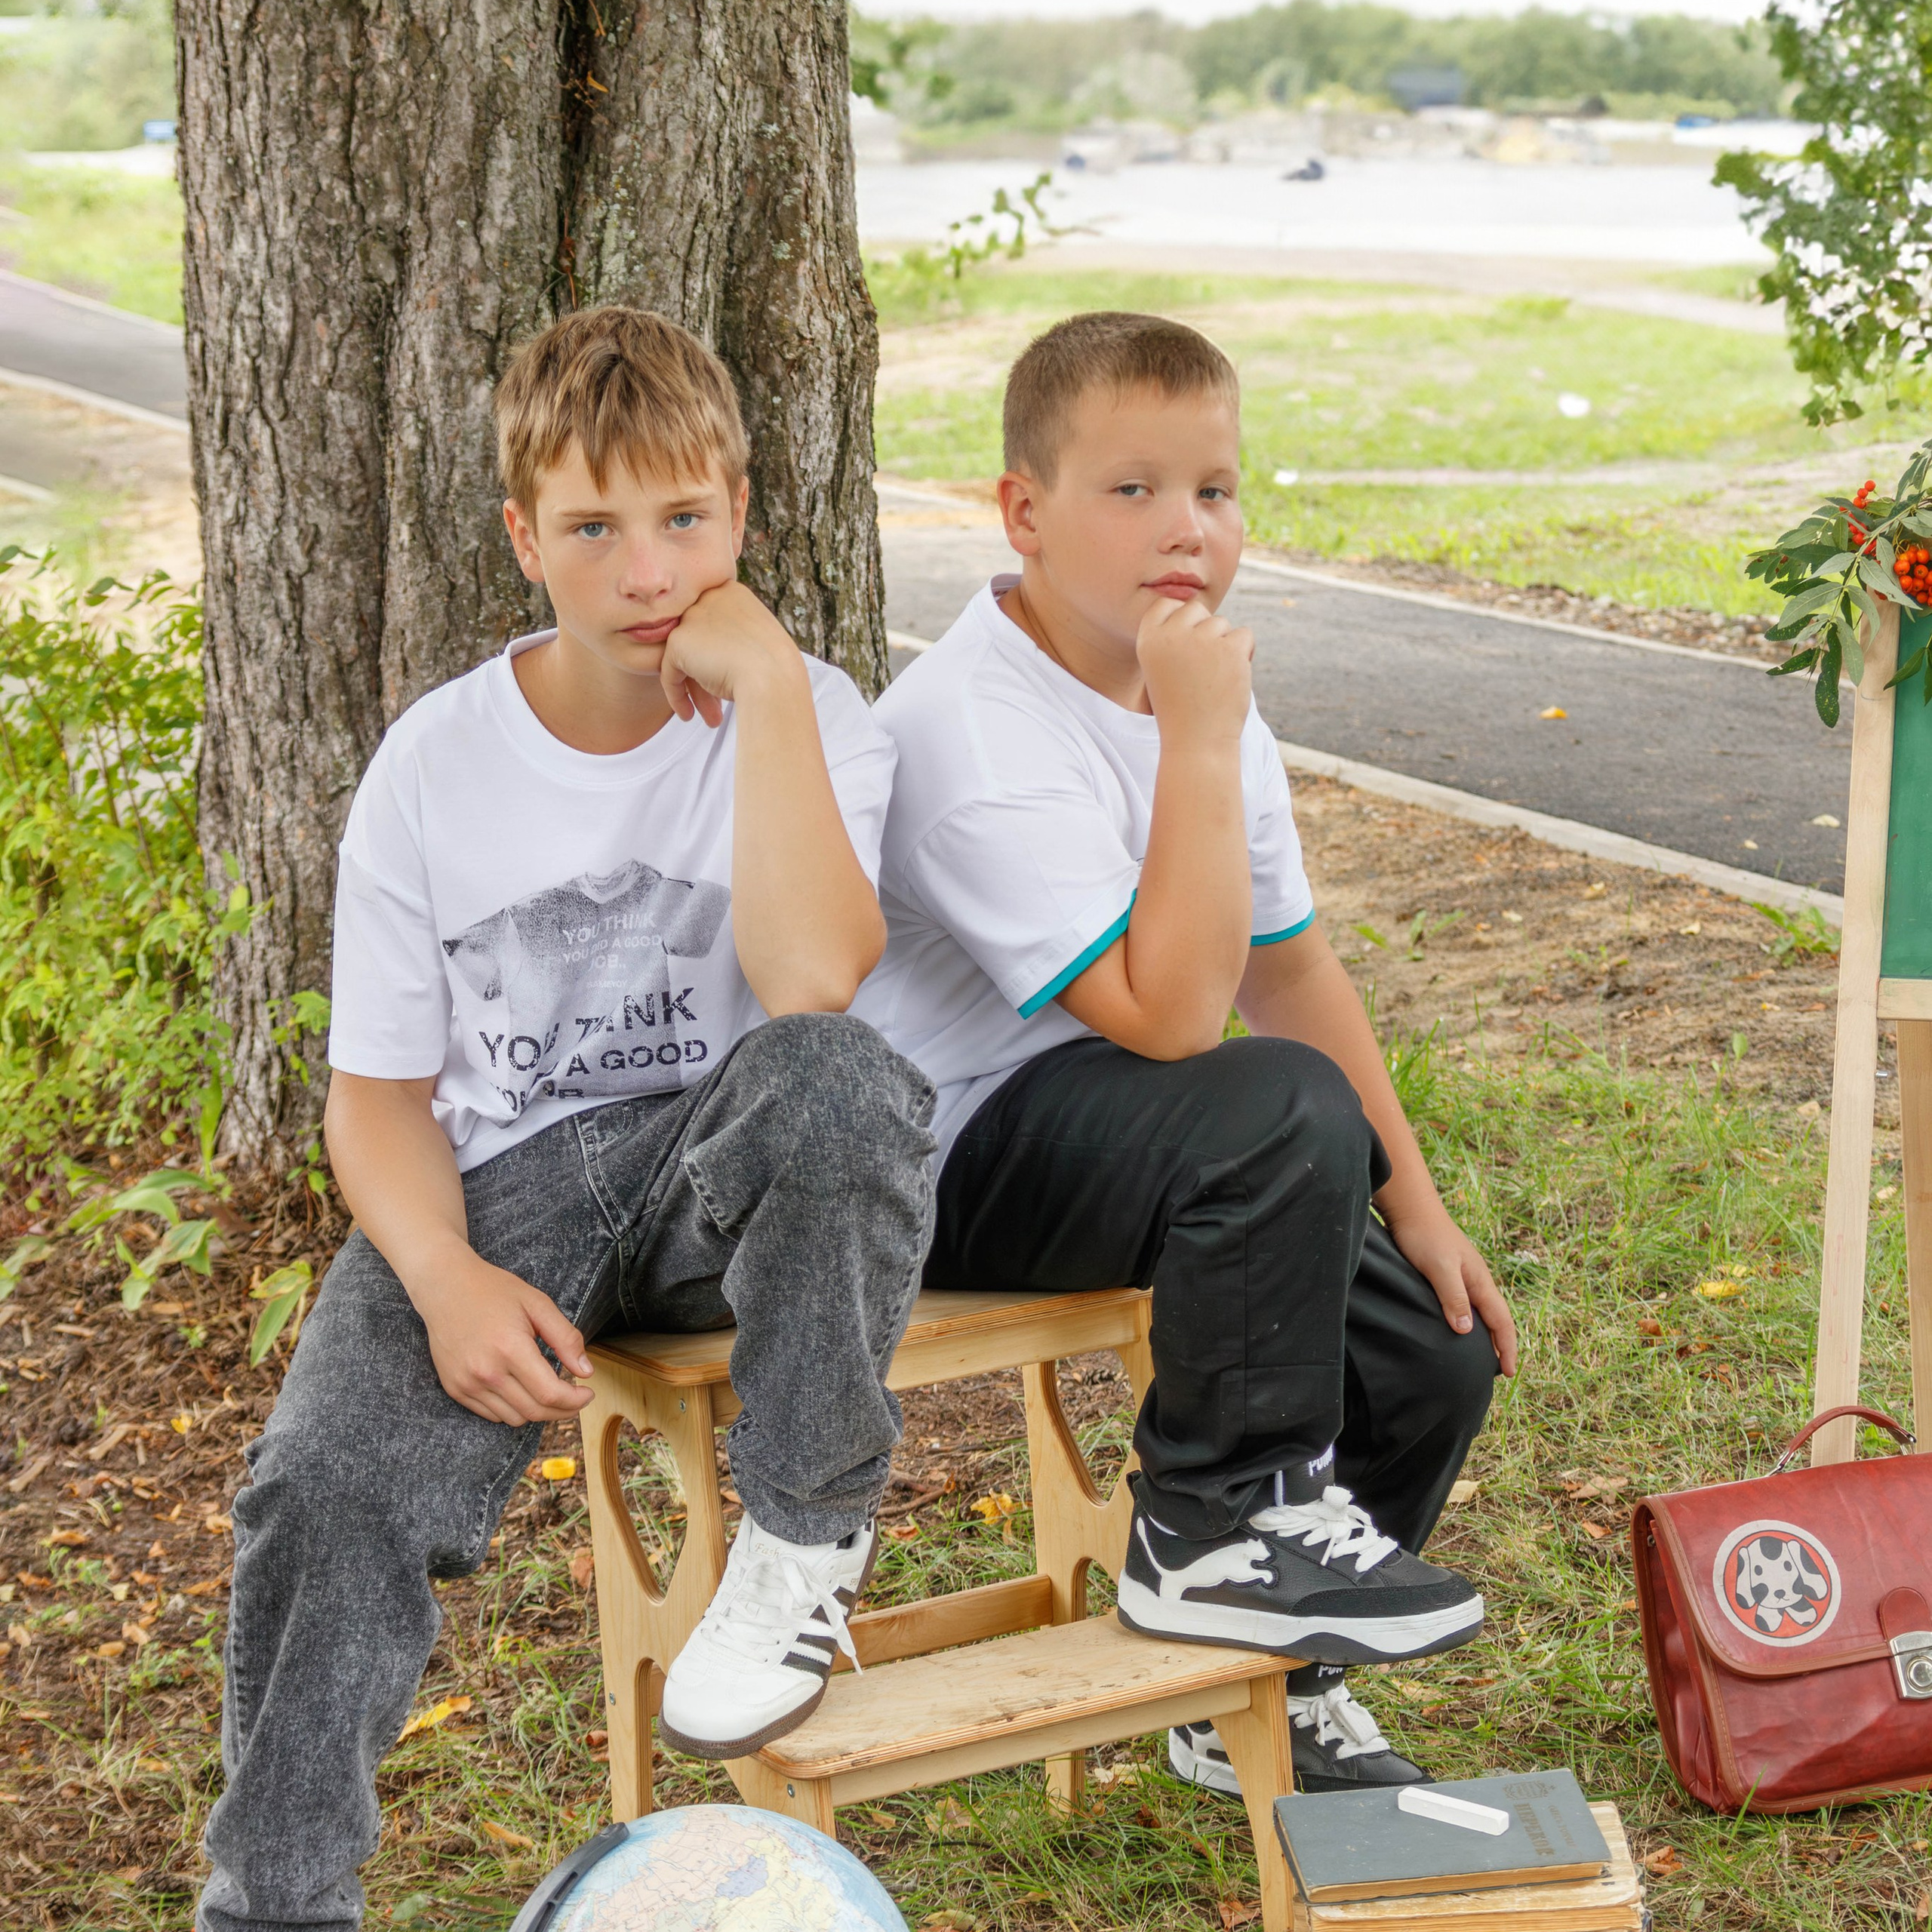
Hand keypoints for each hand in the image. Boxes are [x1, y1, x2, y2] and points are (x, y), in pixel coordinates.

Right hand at [412, 1250, 595, 1424]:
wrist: (445, 1287)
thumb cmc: (494, 1291)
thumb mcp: (538, 1304)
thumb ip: (565, 1338)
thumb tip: (586, 1371)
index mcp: (510, 1348)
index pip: (550, 1394)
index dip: (575, 1400)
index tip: (588, 1393)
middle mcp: (486, 1372)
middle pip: (534, 1411)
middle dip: (563, 1411)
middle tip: (575, 1399)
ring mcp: (467, 1383)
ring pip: (514, 1419)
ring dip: (537, 1411)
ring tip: (547, 1391)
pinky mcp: (455, 1389)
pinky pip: (491, 1415)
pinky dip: (512, 1409)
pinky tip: (521, 1389)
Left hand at [660, 579, 799, 727]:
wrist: (772, 678)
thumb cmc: (775, 667)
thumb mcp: (758, 642)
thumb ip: (733, 638)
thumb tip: (713, 657)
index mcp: (731, 592)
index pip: (713, 624)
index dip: (718, 656)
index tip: (726, 680)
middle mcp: (709, 598)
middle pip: (699, 641)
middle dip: (706, 678)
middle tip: (716, 706)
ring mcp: (692, 617)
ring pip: (685, 659)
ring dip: (696, 690)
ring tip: (709, 717)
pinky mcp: (678, 641)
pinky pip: (670, 673)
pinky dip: (677, 696)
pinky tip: (688, 714)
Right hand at [1136, 596, 1252, 743]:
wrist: (1197, 741)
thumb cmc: (1178, 708)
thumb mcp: (1162, 668)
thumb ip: (1173, 638)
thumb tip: (1195, 607)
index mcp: (1148, 639)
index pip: (1166, 604)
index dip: (1181, 620)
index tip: (1185, 645)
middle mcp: (1172, 634)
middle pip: (1197, 610)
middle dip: (1205, 630)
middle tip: (1202, 666)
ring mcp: (1202, 640)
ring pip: (1222, 624)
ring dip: (1224, 646)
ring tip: (1214, 678)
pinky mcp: (1230, 648)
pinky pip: (1244, 635)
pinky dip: (1244, 653)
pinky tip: (1232, 677)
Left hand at [1382, 1199, 1519, 1376]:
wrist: (1411, 1208)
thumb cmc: (1424, 1236)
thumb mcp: (1439, 1268)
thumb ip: (1454, 1297)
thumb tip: (1467, 1330)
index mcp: (1479, 1281)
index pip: (1501, 1321)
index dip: (1507, 1348)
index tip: (1510, 1373)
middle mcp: (1477, 1280)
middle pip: (1497, 1318)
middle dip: (1501, 1345)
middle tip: (1501, 1372)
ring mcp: (1465, 1276)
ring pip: (1483, 1311)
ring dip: (1486, 1334)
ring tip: (1483, 1357)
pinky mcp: (1450, 1273)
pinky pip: (1468, 1304)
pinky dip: (1471, 1321)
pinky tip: (1460, 1327)